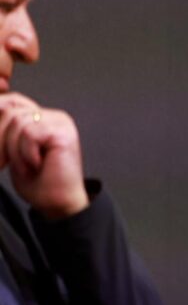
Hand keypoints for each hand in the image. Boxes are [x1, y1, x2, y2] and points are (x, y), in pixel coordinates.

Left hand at [0, 93, 87, 218]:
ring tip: (28, 166)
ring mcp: (61, 123)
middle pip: (11, 111)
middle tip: (5, 163)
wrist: (58, 203)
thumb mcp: (13, 150)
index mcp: (43, 118)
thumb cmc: (39, 182)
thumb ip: (5, 129)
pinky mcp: (63, 132)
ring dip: (15, 150)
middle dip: (1, 140)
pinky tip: (38, 165)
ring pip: (18, 122)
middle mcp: (54, 116)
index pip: (12, 101)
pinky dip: (26, 153)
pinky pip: (29, 133)